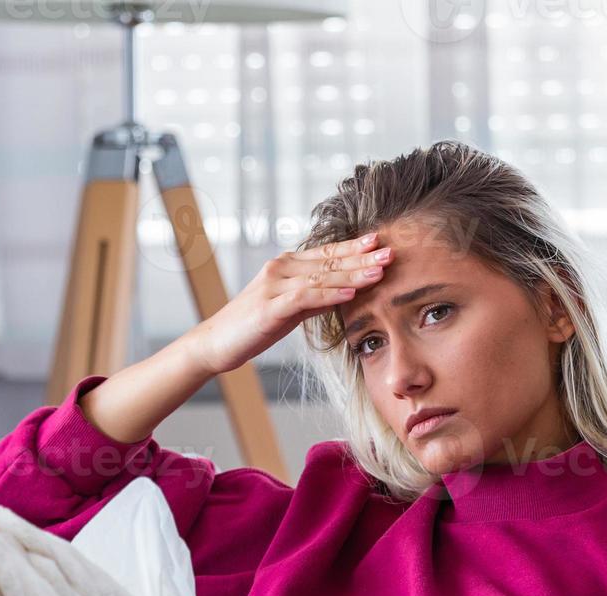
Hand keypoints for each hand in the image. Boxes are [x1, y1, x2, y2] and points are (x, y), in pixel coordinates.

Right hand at [185, 231, 394, 376]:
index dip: (354, 247)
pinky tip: (350, 295)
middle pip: (328, 262)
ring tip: (379, 273)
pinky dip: (329, 295)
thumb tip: (344, 292)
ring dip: (352, 275)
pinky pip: (304, 298)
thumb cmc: (252, 326)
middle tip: (391, 252)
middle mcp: (280, 269)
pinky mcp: (269, 307)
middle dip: (361, 258)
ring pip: (320, 277)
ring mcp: (273, 286)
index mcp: (286, 266)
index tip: (380, 242)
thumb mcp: (288, 310)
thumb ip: (314, 298)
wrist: (215, 343)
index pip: (326, 253)